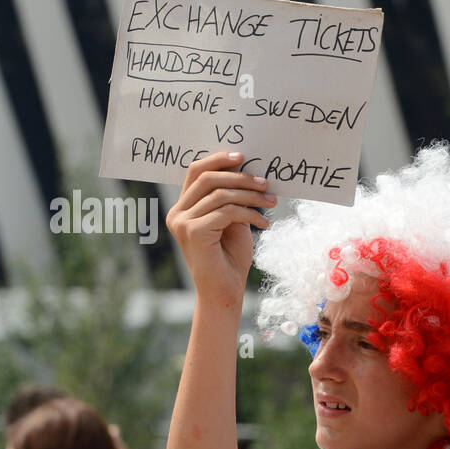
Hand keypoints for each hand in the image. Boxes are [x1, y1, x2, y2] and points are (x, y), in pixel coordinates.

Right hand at [165, 151, 277, 310]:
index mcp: (183, 207)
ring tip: (271, 203)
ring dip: (251, 196)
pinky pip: (227, 212)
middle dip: (241, 177)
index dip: (218, 160)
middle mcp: (177, 213)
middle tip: (266, 183)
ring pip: (220, 194)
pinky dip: (250, 213)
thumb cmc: (230, 258)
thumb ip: (231, 199)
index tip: (243, 157)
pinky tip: (264, 222)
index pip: (196, 171)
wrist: (225, 291)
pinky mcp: (194, 232)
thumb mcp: (232, 221)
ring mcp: (182, 223)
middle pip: (208, 178)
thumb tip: (247, 171)